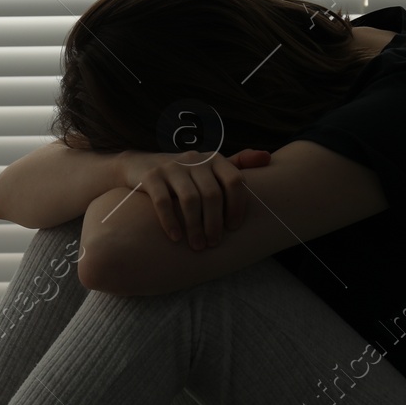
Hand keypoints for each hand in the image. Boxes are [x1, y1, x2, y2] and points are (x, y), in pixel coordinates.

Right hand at [114, 148, 271, 248]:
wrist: (137, 166)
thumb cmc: (181, 174)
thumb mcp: (208, 166)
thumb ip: (237, 164)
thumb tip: (268, 158)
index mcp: (213, 159)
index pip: (234, 181)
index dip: (237, 207)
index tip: (233, 228)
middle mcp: (194, 159)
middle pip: (212, 194)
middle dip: (214, 224)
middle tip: (213, 244)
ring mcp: (171, 167)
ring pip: (189, 199)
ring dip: (195, 227)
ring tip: (197, 246)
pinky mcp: (150, 176)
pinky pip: (163, 202)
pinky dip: (170, 222)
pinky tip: (175, 238)